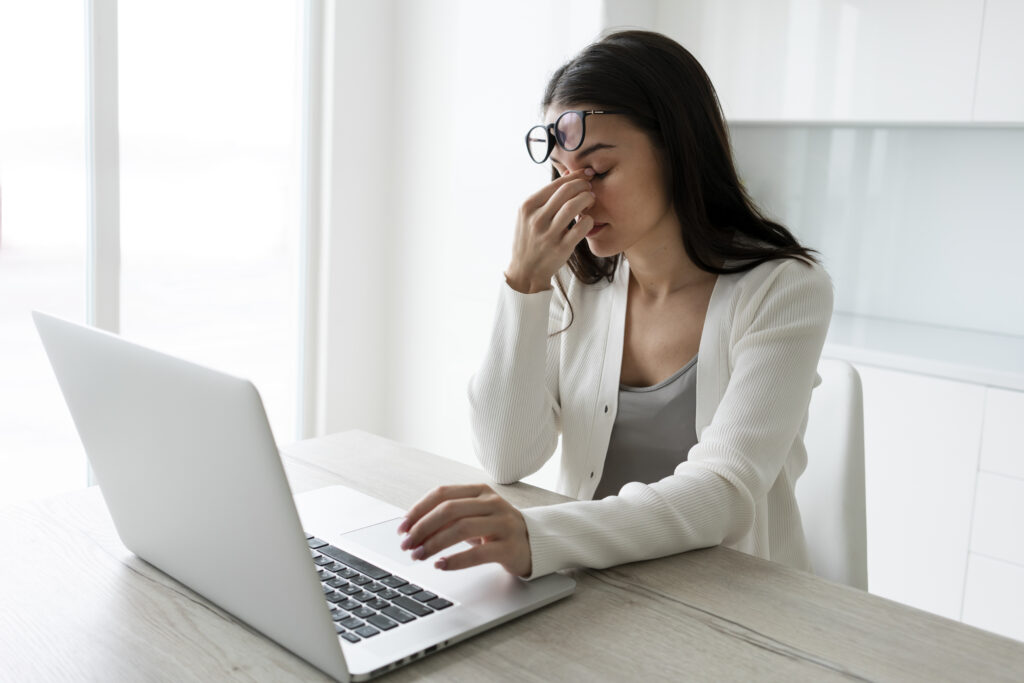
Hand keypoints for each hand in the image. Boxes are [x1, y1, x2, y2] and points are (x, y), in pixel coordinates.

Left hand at [397, 484, 531, 576]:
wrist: (535, 543)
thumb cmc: (497, 530)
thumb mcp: (474, 517)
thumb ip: (449, 518)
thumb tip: (413, 528)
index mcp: (480, 491)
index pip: (442, 493)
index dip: (418, 510)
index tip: (402, 527)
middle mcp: (493, 503)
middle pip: (449, 510)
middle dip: (422, 528)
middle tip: (407, 545)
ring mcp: (503, 524)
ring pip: (461, 528)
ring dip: (434, 544)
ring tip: (419, 556)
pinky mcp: (509, 547)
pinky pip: (478, 553)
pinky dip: (455, 560)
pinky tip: (440, 565)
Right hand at [505, 168, 595, 293]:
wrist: (525, 270)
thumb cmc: (530, 238)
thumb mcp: (528, 215)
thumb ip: (545, 197)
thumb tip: (569, 174)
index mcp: (528, 206)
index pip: (556, 184)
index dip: (575, 176)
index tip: (586, 175)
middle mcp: (537, 218)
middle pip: (567, 191)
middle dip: (583, 185)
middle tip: (590, 188)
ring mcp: (549, 233)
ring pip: (575, 206)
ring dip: (588, 199)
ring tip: (591, 200)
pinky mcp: (561, 247)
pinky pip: (582, 226)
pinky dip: (589, 220)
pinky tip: (588, 220)